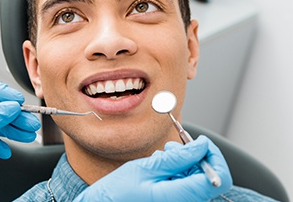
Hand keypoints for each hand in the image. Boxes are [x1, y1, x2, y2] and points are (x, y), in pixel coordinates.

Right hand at [74, 135, 232, 201]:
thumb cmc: (118, 193)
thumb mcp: (145, 168)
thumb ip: (177, 158)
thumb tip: (201, 146)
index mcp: (181, 198)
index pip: (219, 178)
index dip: (214, 156)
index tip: (201, 143)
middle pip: (208, 178)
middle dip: (194, 158)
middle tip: (172, 148)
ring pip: (197, 181)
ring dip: (183, 165)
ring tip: (160, 159)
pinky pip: (186, 188)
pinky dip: (177, 175)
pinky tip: (159, 170)